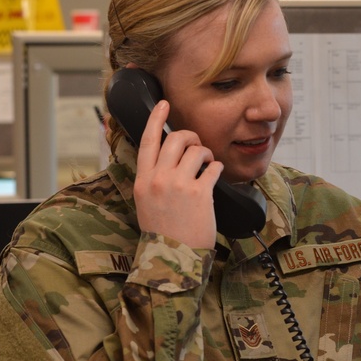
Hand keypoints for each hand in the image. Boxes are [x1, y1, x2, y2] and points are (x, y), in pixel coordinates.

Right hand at [132, 99, 222, 248]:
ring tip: (207, 165)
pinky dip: (217, 168)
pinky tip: (215, 175)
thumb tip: (167, 159)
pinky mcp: (201, 192)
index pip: (147, 141)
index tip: (164, 104)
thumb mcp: (146, 203)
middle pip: (175, 140)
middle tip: (197, 145)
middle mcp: (159, 179)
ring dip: (206, 154)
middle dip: (190, 137)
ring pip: (196, 150)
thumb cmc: (163, 231)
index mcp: (143, 181)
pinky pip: (213, 167)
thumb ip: (153, 179)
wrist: (173, 257)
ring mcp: (179, 185)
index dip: (156, 119)